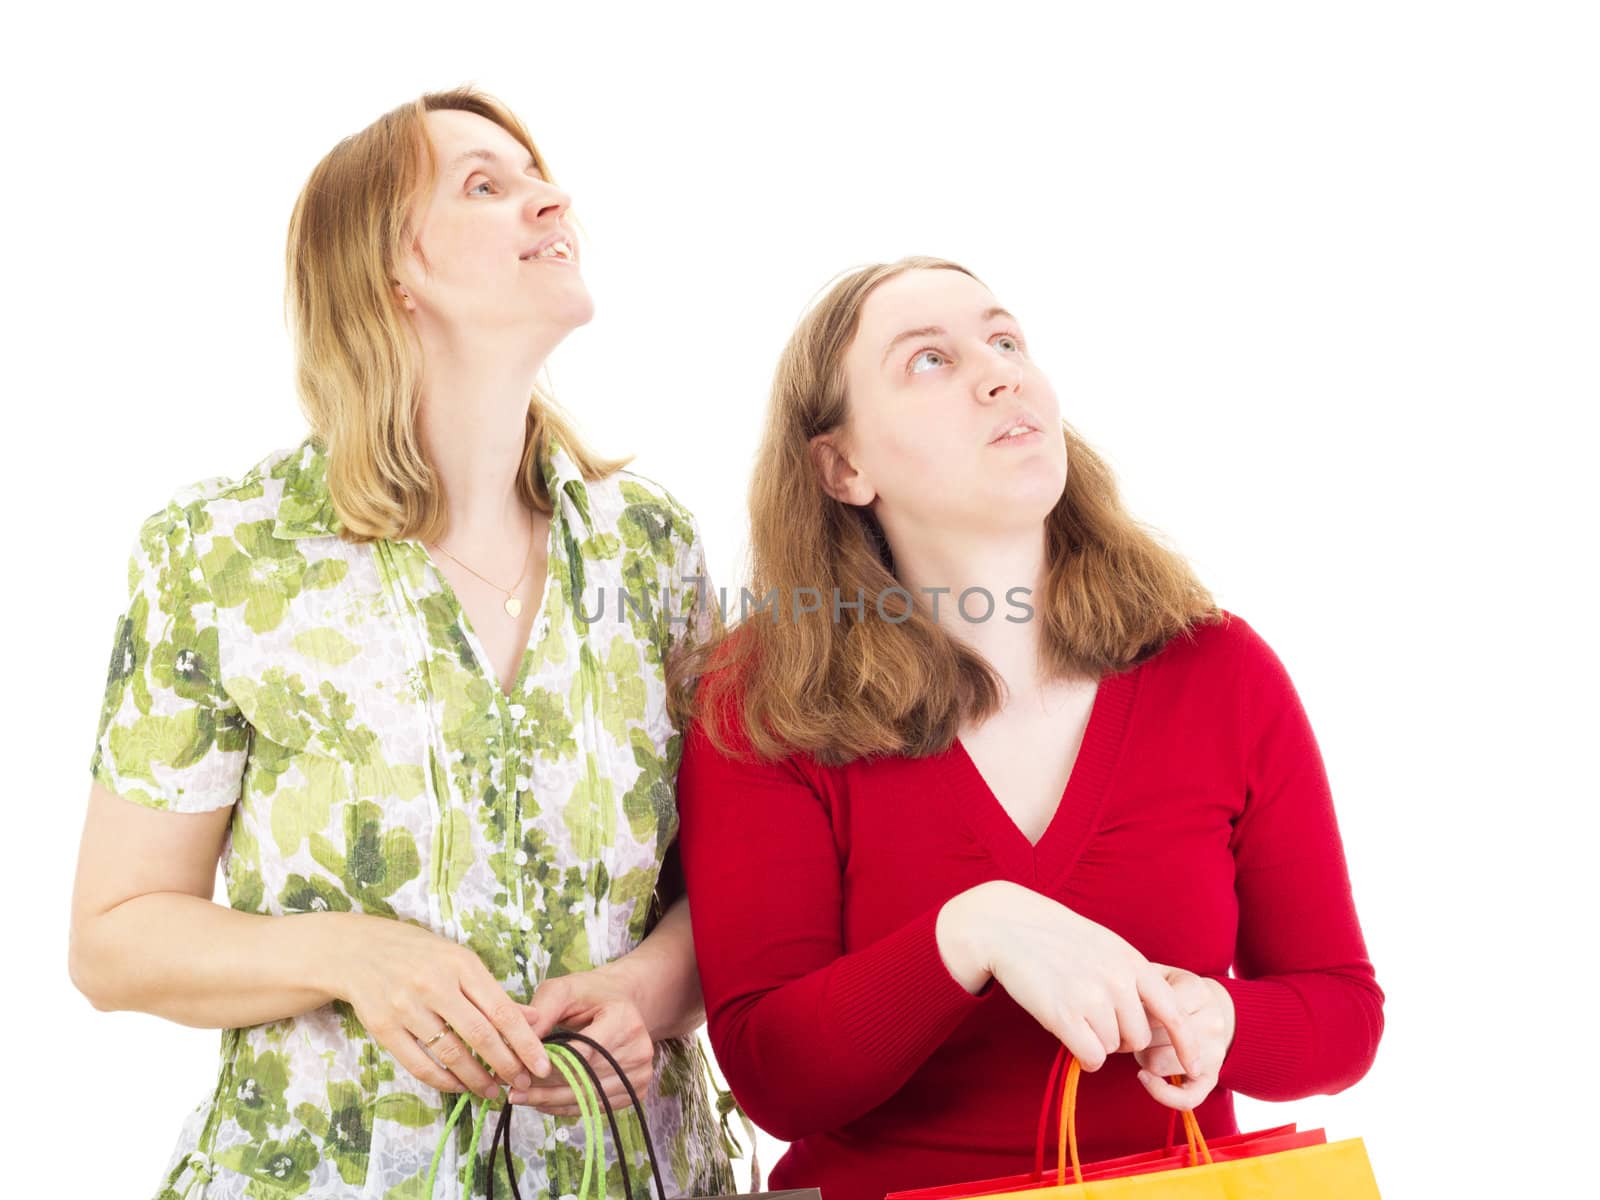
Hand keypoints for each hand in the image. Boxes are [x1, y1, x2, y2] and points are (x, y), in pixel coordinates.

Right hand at [325, 913, 549, 1099]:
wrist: (357, 950)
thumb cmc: (419, 954)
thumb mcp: (459, 960)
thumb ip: (493, 992)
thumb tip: (533, 1019)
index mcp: (461, 963)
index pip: (502, 1009)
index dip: (525, 1042)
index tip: (542, 1064)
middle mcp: (435, 984)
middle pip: (480, 1035)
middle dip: (506, 1065)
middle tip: (522, 1082)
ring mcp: (407, 1006)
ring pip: (451, 1054)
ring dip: (476, 1079)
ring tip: (492, 1091)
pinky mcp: (384, 1027)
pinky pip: (419, 1065)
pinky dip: (443, 1081)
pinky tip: (459, 1087)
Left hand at [510, 966, 654, 1116]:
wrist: (620, 1002)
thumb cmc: (588, 995)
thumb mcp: (562, 991)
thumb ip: (540, 1013)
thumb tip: (516, 1046)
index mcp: (625, 1019)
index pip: (583, 1053)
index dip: (549, 1066)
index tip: (518, 1071)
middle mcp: (640, 1048)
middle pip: (584, 1079)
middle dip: (544, 1087)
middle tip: (511, 1092)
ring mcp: (641, 1072)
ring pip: (588, 1098)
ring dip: (551, 1102)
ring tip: (521, 1098)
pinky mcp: (636, 1090)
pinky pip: (596, 1106)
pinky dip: (566, 1106)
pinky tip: (543, 1101)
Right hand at [938, 882, 1202, 1073]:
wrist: (1008, 925)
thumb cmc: (1055, 936)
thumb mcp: (1103, 945)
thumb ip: (1128, 976)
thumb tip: (1145, 1014)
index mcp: (1132, 962)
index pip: (1173, 1010)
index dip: (1187, 1043)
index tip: (1197, 1064)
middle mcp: (1117, 980)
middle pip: (1138, 1038)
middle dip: (1120, 1039)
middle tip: (1095, 1020)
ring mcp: (1091, 997)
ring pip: (1112, 1048)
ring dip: (1095, 1041)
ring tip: (1073, 1013)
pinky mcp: (1064, 1014)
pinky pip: (1090, 1057)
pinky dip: (1082, 1054)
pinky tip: (1068, 1033)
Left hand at [1133, 965, 1235, 1110]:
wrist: (1214, 1008)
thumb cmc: (1175, 990)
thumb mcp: (1160, 975)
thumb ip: (1138, 978)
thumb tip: (1111, 998)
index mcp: (1197, 991)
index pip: (1152, 1007)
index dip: (1130, 1011)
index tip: (1124, 1007)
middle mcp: (1211, 1022)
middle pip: (1152, 1037)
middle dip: (1133, 1034)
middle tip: (1132, 1027)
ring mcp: (1215, 1052)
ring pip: (1160, 1065)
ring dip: (1142, 1057)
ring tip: (1145, 1044)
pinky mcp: (1212, 1078)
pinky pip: (1186, 1098)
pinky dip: (1161, 1093)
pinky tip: (1144, 1078)